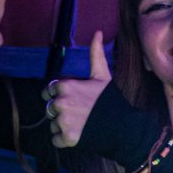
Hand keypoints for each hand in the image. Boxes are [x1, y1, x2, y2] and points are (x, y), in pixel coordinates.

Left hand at [46, 32, 110, 147]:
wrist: (125, 128)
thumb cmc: (112, 100)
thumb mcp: (102, 76)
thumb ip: (95, 54)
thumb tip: (98, 32)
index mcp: (65, 86)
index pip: (48, 91)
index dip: (59, 95)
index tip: (75, 100)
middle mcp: (60, 102)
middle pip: (50, 108)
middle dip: (62, 112)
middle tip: (82, 114)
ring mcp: (63, 121)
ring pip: (53, 124)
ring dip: (64, 126)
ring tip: (83, 125)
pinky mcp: (67, 138)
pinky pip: (55, 140)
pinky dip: (65, 140)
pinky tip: (80, 136)